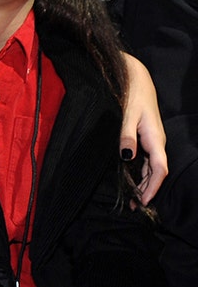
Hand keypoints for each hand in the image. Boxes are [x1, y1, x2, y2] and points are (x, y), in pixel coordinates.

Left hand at [121, 52, 166, 203]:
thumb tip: (126, 156)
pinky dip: (142, 173)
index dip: (153, 187)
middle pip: (157, 173)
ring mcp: (152, 141)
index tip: (143, 201)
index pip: (160, 169)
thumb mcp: (126, 115)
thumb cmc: (132, 95)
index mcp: (155, 139)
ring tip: (133, 199)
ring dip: (144, 183)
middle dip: (148, 190)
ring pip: (152, 168)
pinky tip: (134, 181)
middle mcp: (156, 142)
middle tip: (134, 206)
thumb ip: (126, 135)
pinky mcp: (146, 139)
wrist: (137, 80)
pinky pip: (147, 161)